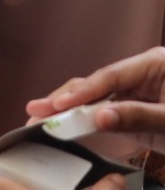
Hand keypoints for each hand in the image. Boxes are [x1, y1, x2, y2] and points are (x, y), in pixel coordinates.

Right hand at [27, 46, 164, 151]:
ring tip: (39, 117)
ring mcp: (136, 93)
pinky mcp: (133, 111)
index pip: (109, 76)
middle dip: (66, 99)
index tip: (59, 106)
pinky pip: (104, 113)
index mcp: (153, 65)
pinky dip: (85, 121)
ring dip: (69, 110)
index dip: (82, 91)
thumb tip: (99, 118)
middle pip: (96, 85)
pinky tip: (64, 125)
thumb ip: (137, 116)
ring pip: (96, 99)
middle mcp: (140, 75)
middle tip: (36, 110)